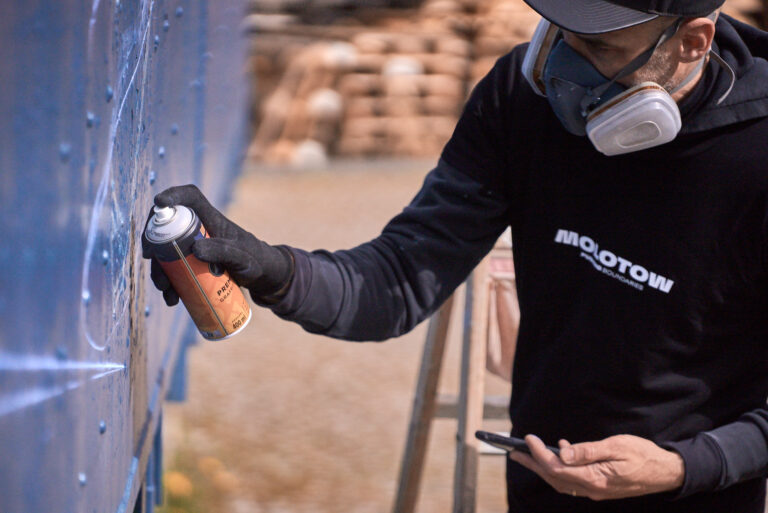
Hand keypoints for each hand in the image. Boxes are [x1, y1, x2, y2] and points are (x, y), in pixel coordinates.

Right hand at [141, 184, 293, 303]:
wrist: (261, 276)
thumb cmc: (255, 260)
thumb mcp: (242, 257)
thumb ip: (224, 251)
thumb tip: (196, 250)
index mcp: (211, 219)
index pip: (191, 198)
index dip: (174, 195)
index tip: (159, 203)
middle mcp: (197, 230)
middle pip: (167, 228)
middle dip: (155, 244)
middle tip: (151, 260)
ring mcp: (192, 248)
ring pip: (166, 254)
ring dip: (160, 271)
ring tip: (167, 291)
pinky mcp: (192, 265)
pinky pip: (173, 272)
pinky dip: (170, 285)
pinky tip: (173, 299)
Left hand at [508, 434, 684, 500]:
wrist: (666, 472)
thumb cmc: (643, 455)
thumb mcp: (616, 446)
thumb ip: (588, 451)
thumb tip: (561, 453)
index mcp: (595, 479)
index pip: (556, 469)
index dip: (539, 454)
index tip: (527, 439)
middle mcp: (592, 489)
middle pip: (553, 478)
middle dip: (532, 464)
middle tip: (513, 452)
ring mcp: (595, 491)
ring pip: (561, 481)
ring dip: (542, 467)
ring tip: (527, 453)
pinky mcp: (599, 487)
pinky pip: (572, 481)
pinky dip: (560, 469)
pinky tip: (560, 451)